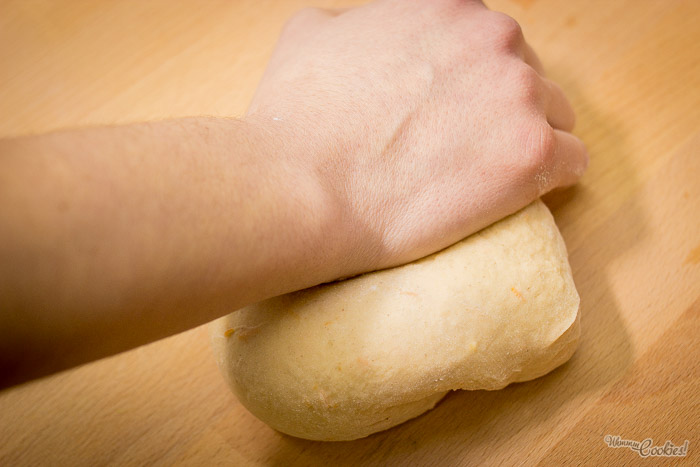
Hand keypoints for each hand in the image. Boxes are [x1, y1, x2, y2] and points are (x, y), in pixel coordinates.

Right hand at [247, 0, 587, 269]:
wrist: (302, 187)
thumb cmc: (297, 120)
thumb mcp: (310, 35)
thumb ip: (354, 23)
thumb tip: (359, 33)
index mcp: (450, 7)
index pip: (489, 41)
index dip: (475, 80)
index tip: (458, 113)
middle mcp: (494, 38)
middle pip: (527, 75)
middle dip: (503, 109)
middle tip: (466, 149)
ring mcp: (519, 94)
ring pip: (555, 116)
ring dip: (528, 140)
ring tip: (487, 177)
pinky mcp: (533, 154)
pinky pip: (572, 162)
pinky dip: (550, 179)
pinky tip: (515, 194)